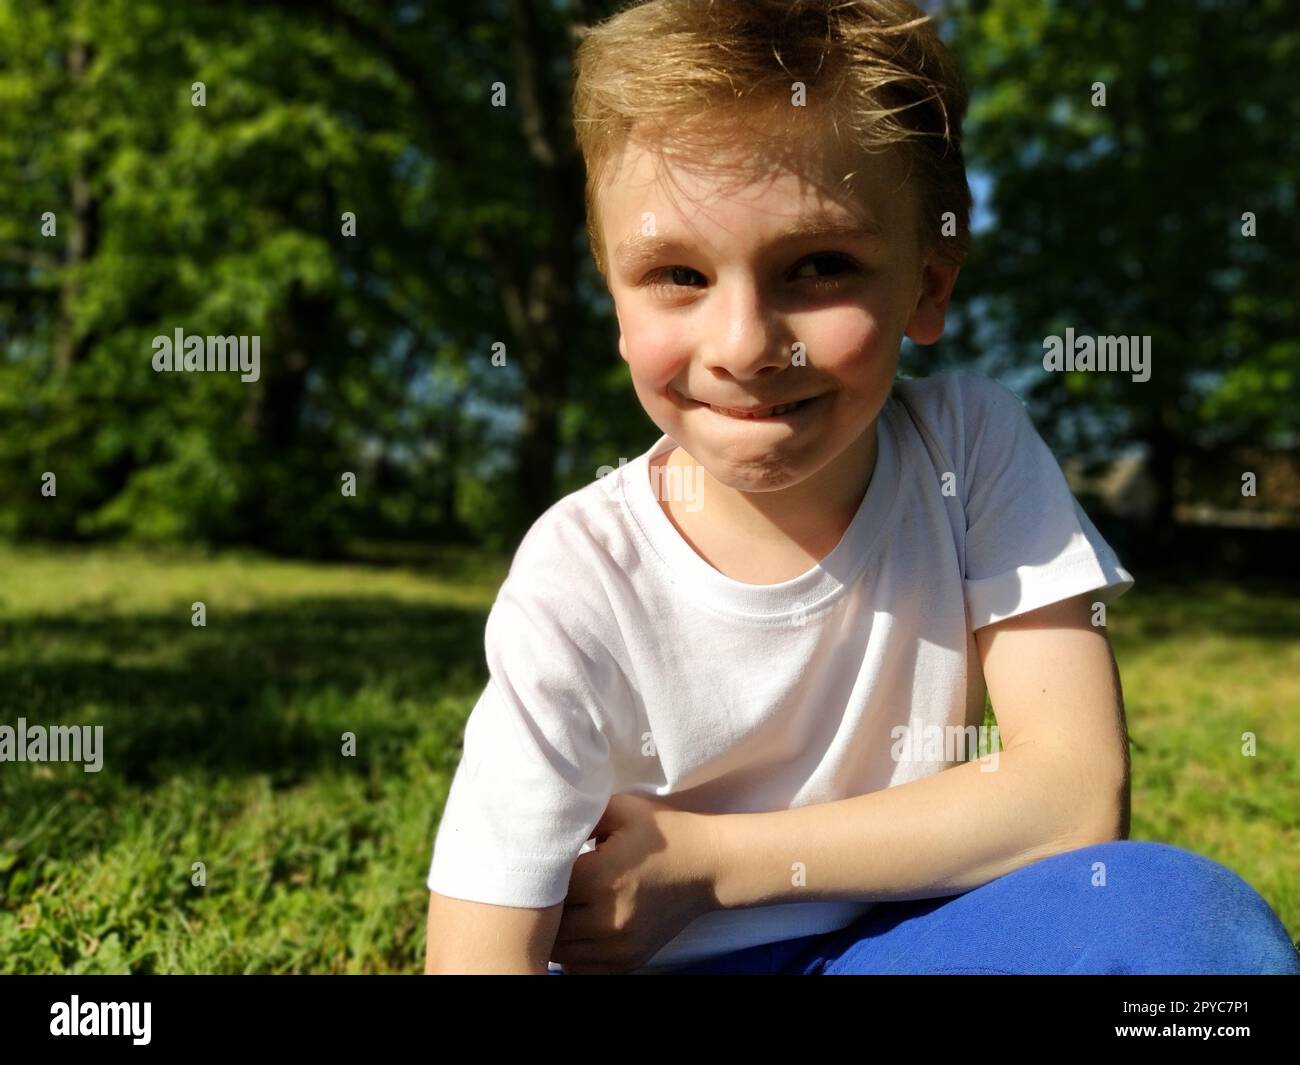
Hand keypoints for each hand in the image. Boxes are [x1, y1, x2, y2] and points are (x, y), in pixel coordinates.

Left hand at [550, 792, 719, 973]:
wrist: (709, 867)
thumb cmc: (664, 832)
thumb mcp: (620, 809)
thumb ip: (577, 816)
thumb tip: (540, 825)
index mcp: (600, 878)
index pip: (542, 887)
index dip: (536, 875)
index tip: (540, 862)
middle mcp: (607, 920)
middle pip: (547, 925)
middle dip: (541, 907)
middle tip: (545, 885)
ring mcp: (618, 947)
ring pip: (559, 952)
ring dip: (554, 933)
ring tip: (563, 905)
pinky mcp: (627, 962)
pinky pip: (580, 968)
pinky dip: (572, 951)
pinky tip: (579, 925)